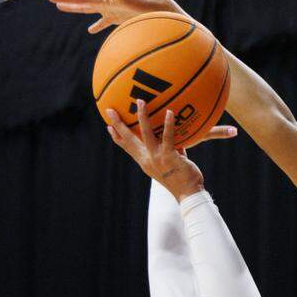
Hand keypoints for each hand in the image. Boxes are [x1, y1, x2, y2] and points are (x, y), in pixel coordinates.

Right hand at [42, 0, 190, 33]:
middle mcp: (106, 3)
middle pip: (80, 1)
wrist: (163, 11)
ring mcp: (112, 11)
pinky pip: (104, 23)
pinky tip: (91, 30)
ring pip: (89, 10)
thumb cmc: (146, 5)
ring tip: (61, 7)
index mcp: (104, 0)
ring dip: (75, 9)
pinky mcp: (120, 19)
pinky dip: (96, 26)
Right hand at [106, 99, 236, 197]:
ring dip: (141, 116)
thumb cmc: (182, 179)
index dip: (117, 137)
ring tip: (140, 101)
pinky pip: (167, 137)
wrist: (188, 194)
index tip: (108, 126)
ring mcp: (157, 158)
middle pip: (128, 139)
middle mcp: (147, 159)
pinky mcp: (168, 157)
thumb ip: (171, 151)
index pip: (127, 147)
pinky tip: (170, 112)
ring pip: (145, 133)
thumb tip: (178, 140)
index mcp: (144, 161)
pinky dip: (168, 124)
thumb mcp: (171, 163)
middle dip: (118, 123)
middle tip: (109, 109)